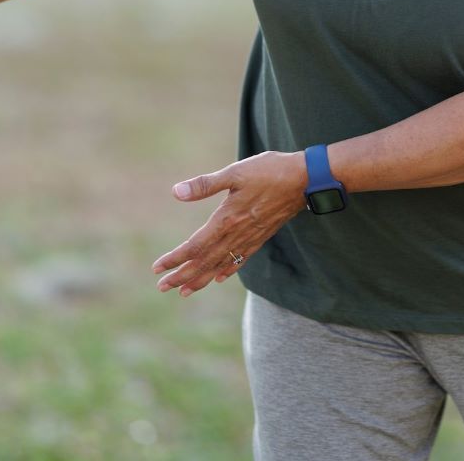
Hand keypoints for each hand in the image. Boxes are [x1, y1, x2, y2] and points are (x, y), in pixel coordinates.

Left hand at [152, 151, 305, 296]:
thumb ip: (205, 184)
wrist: (305, 180)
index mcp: (227, 219)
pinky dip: (227, 270)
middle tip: (162, 287)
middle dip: (182, 276)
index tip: (158, 267)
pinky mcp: (261, 236)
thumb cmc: (269, 171)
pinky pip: (240, 260)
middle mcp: (237, 234)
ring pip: (221, 265)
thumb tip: (176, 192)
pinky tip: (219, 277)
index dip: (176, 258)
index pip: (195, 246)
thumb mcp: (235, 172)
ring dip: (201, 278)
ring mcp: (250, 238)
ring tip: (184, 291)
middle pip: (205, 261)